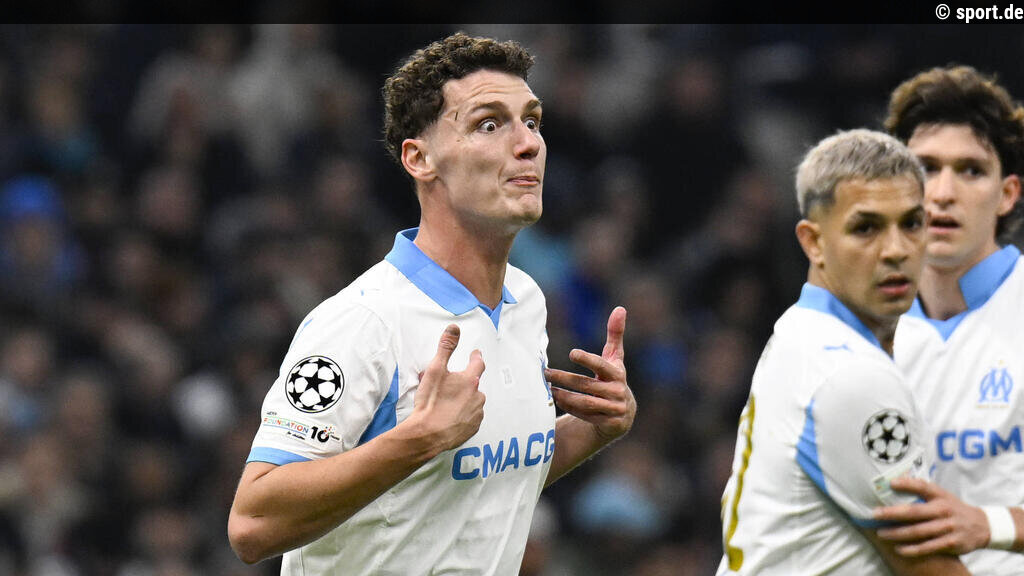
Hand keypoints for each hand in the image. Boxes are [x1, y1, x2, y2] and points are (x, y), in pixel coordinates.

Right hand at [410, 325, 485, 452]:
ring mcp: (476, 414)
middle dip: (462, 383)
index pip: (478, 363)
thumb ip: (446, 348)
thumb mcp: (435, 370)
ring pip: (472, 401)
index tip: (475, 354)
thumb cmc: (430, 402)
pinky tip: (450, 417)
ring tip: (445, 403)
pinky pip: (470, 417)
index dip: (475, 357)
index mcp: (470, 381)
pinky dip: (463, 415)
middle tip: (446, 386)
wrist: (427, 434)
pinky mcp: (473, 429)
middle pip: (473, 384)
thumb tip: (455, 328)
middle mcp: (478, 396)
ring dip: (463, 399)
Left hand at [544, 306, 635, 443]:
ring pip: (585, 403)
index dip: (588, 359)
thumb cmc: (613, 378)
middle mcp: (617, 391)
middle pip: (587, 385)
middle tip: (545, 372)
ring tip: (548, 388)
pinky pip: (586, 416)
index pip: (602, 365)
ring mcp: (614, 409)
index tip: (572, 353)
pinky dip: (570, 408)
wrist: (623, 414)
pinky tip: (557, 400)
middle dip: (564, 378)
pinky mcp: (608, 424)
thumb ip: (615, 334)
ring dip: (564, 396)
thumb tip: (620, 308)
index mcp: (618, 373)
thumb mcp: (615, 358)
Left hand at [873, 476, 988, 555]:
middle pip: (915, 512)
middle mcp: (944, 511)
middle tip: (875, 514)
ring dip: (898, 534)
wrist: (982, 526)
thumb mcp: (942, 495)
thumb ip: (922, 490)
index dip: (907, 484)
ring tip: (881, 533)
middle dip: (893, 513)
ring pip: (919, 532)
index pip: (923, 487)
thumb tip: (893, 481)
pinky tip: (898, 549)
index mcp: (941, 496)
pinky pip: (928, 547)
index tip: (890, 483)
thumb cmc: (952, 508)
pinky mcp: (951, 543)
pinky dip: (912, 549)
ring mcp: (948, 528)